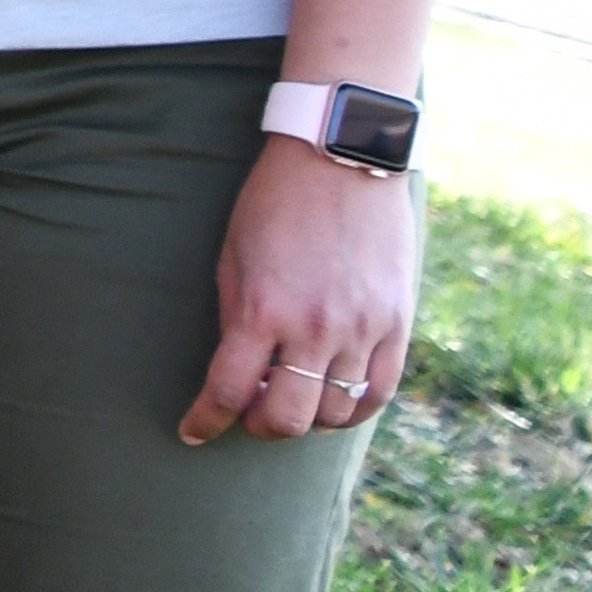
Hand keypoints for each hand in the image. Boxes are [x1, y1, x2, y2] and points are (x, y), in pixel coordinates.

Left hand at [182, 136, 419, 444]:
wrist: (341, 160)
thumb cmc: (273, 204)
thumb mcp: (232, 257)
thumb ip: (235, 321)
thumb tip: (237, 376)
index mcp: (262, 310)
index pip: (229, 391)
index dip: (206, 420)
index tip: (193, 431)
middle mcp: (315, 327)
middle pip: (288, 419)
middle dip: (258, 426)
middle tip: (248, 412)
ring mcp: (363, 328)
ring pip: (336, 414)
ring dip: (307, 417)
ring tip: (291, 398)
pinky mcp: (398, 323)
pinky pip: (380, 392)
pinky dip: (354, 409)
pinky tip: (334, 400)